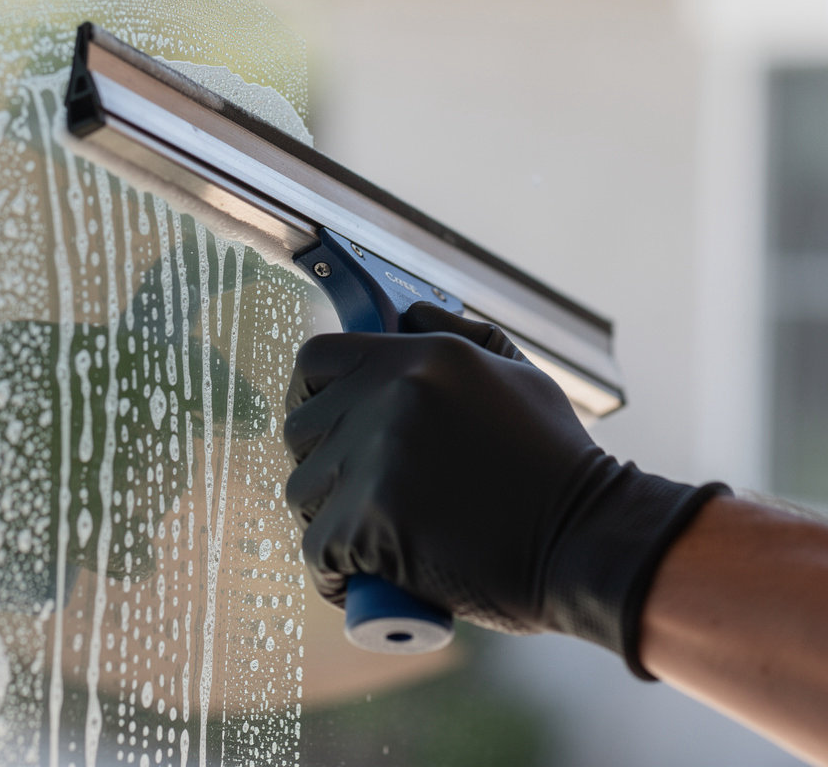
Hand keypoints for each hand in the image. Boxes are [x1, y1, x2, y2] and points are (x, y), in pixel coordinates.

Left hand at [284, 303, 727, 677]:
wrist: (590, 541)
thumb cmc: (556, 462)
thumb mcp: (517, 374)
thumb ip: (457, 333)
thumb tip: (406, 313)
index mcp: (419, 357)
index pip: (315, 359)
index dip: (312, 392)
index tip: (326, 422)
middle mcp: (391, 396)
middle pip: (300, 429)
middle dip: (321, 462)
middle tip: (356, 492)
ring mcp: (377, 457)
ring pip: (303, 490)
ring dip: (328, 517)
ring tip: (371, 536)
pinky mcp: (372, 520)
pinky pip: (316, 546)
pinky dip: (333, 570)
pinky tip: (362, 576)